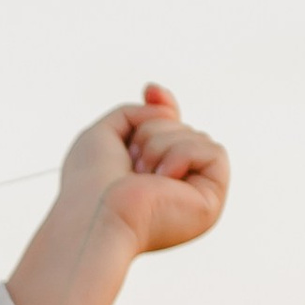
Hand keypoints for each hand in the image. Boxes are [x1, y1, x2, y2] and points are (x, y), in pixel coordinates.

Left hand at [54, 82, 229, 255]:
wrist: (95, 214)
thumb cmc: (90, 183)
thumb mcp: (104, 134)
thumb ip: (134, 113)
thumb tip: (168, 109)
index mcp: (153, 178)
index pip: (171, 131)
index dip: (163, 108)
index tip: (150, 91)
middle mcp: (177, 189)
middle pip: (182, 128)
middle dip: (152, 132)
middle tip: (130, 166)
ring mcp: (195, 197)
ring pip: (197, 136)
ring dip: (160, 146)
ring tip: (141, 176)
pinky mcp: (211, 202)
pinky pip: (214, 152)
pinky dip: (182, 156)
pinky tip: (162, 181)